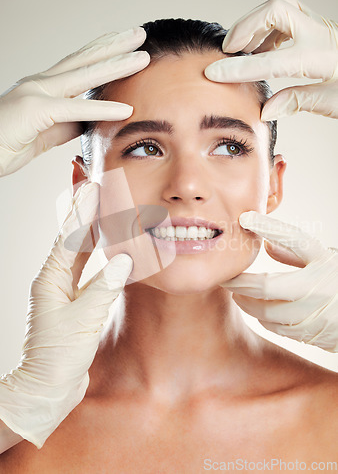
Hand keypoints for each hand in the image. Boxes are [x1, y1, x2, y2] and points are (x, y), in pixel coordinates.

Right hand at [0, 27, 149, 175]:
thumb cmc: (6, 144)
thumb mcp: (45, 132)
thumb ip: (66, 124)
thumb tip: (89, 122)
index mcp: (43, 88)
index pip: (78, 64)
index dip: (102, 52)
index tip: (125, 45)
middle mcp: (40, 84)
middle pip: (84, 60)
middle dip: (114, 46)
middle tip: (139, 34)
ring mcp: (36, 94)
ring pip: (83, 76)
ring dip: (115, 66)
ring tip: (141, 58)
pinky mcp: (34, 111)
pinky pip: (74, 110)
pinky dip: (102, 109)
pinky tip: (127, 108)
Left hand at [0, 181, 132, 449]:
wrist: (48, 388)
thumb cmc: (58, 357)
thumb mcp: (82, 320)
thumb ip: (104, 288)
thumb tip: (124, 260)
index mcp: (51, 280)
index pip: (70, 238)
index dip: (83, 211)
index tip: (92, 187)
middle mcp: (56, 281)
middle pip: (75, 240)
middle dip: (87, 214)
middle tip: (98, 189)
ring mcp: (66, 292)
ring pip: (83, 255)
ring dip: (95, 234)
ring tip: (106, 211)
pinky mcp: (78, 303)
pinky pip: (92, 273)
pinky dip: (103, 260)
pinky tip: (113, 250)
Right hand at [204, 0, 337, 119]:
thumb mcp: (334, 103)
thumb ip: (299, 101)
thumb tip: (266, 108)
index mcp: (324, 57)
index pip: (273, 61)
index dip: (239, 68)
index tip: (215, 72)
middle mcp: (323, 34)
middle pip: (277, 9)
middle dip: (247, 26)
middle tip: (230, 49)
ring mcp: (322, 27)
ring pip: (281, 7)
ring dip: (256, 25)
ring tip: (243, 50)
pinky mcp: (320, 27)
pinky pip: (288, 17)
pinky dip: (269, 30)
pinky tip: (264, 50)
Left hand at [220, 211, 337, 351]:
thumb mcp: (325, 259)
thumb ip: (294, 251)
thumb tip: (265, 244)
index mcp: (324, 262)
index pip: (292, 238)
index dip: (268, 226)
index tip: (246, 218)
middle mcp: (320, 287)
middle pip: (265, 288)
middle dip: (240, 284)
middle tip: (226, 279)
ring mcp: (317, 315)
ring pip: (268, 313)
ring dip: (249, 305)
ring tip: (239, 297)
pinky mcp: (316, 335)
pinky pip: (281, 329)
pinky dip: (266, 320)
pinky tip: (261, 313)